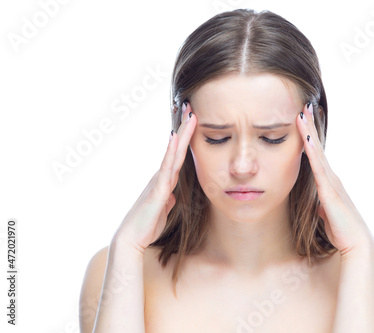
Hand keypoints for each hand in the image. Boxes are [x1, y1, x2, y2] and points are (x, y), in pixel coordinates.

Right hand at [112, 101, 196, 253]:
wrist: (132, 238)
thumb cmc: (147, 224)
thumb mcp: (165, 208)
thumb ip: (170, 198)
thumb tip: (174, 194)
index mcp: (166, 180)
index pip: (179, 155)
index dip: (186, 138)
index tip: (192, 120)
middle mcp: (162, 176)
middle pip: (177, 147)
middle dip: (185, 127)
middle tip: (191, 106)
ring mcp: (159, 181)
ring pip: (174, 153)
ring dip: (182, 133)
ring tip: (189, 115)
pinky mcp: (158, 190)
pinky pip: (167, 168)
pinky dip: (171, 152)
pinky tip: (175, 138)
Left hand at [296, 102, 373, 258]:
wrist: (356, 244)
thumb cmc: (342, 231)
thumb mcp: (326, 215)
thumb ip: (320, 207)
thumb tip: (316, 206)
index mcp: (329, 183)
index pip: (317, 156)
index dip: (310, 138)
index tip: (303, 121)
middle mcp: (332, 178)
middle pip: (318, 148)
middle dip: (310, 127)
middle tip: (304, 106)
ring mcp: (332, 182)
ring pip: (318, 153)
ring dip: (310, 133)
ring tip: (303, 113)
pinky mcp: (329, 191)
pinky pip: (318, 168)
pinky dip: (312, 153)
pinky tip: (306, 139)